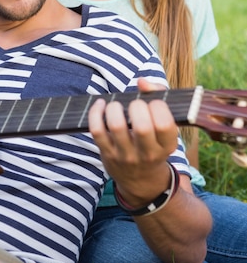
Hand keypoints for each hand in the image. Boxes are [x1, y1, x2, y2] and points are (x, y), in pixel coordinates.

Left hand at [88, 78, 178, 205]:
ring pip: (116, 126)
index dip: (158, 107)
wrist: (141, 180)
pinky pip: (97, 130)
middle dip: (137, 107)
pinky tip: (101, 105)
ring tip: (116, 105)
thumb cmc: (154, 142)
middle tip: (135, 105)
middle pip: (142, 127)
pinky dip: (95, 113)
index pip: (165, 125)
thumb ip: (159, 96)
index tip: (153, 103)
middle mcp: (147, 153)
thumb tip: (142, 82)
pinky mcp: (107, 153)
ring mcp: (125, 155)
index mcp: (166, 145)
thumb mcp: (166, 126)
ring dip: (115, 108)